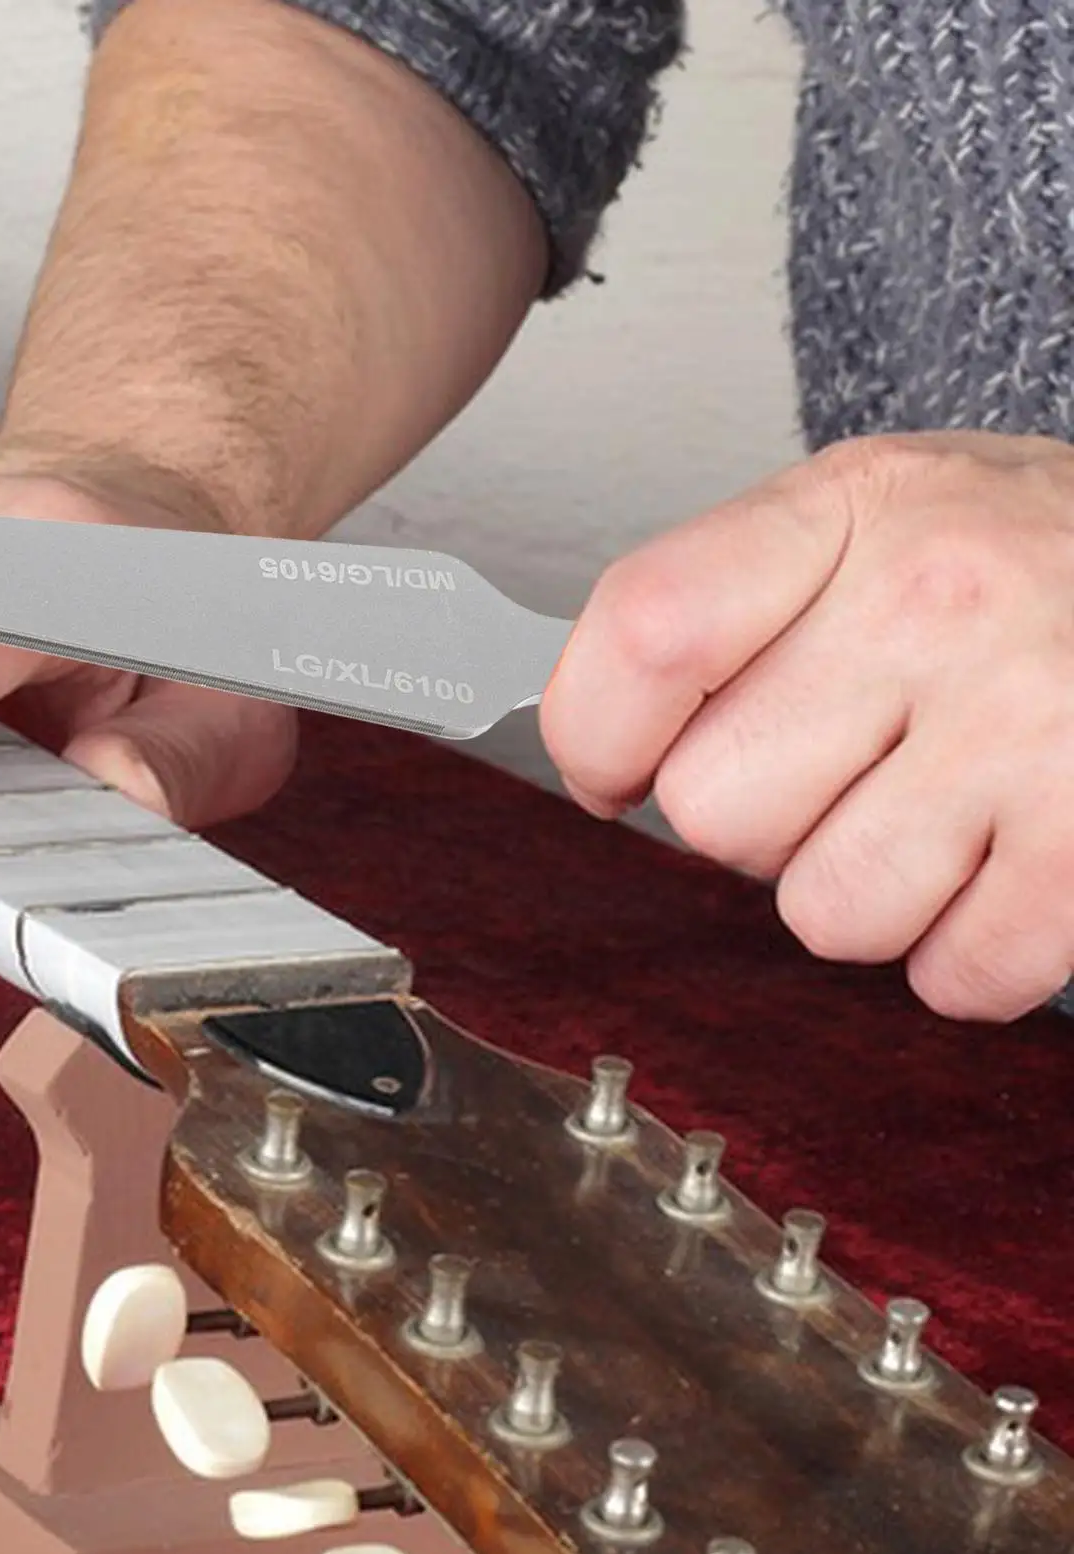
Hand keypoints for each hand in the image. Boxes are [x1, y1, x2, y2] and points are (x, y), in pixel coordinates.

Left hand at [541, 431, 1073, 1021]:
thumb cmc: (1023, 557)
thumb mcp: (867, 514)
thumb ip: (722, 607)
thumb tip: (600, 761)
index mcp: (850, 512)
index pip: (650, 633)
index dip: (595, 734)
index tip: (611, 769)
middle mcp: (936, 606)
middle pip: (712, 808)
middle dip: (752, 821)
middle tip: (838, 769)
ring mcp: (1027, 724)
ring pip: (823, 913)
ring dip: (856, 891)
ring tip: (927, 813)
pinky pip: (957, 973)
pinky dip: (964, 951)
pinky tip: (999, 864)